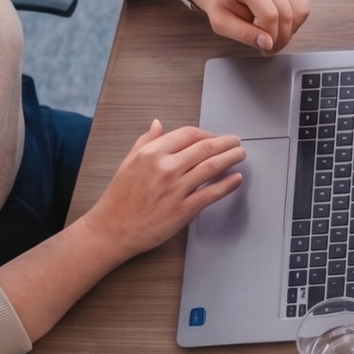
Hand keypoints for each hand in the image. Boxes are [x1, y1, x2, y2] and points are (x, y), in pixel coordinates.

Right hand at [79, 120, 245, 258]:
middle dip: (226, 143)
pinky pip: (212, 193)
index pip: (189, 134)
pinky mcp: (184, 209)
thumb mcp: (128, 163)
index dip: (207, 134)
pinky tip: (237, 178)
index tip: (214, 137)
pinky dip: (228, 184)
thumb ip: (146, 142)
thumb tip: (158, 124)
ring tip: (240, 154)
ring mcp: (176, 189)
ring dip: (231, 158)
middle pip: (205, 148)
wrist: (112, 230)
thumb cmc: (118, 198)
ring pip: (212, 167)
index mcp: (151, 153)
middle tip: (236, 142)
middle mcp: (166, 168)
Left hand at [189, 0, 309, 53]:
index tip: (265, 50)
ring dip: (291, 30)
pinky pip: (303, 5)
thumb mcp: (222, 23)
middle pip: (288, 13)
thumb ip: (244, 34)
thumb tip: (268, 44)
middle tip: (271, 48)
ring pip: (301, 10)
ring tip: (275, 35)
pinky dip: (296, 21)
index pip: (269, 15)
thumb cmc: (220, 3)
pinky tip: (281, 24)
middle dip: (282, 37)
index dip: (271, 37)